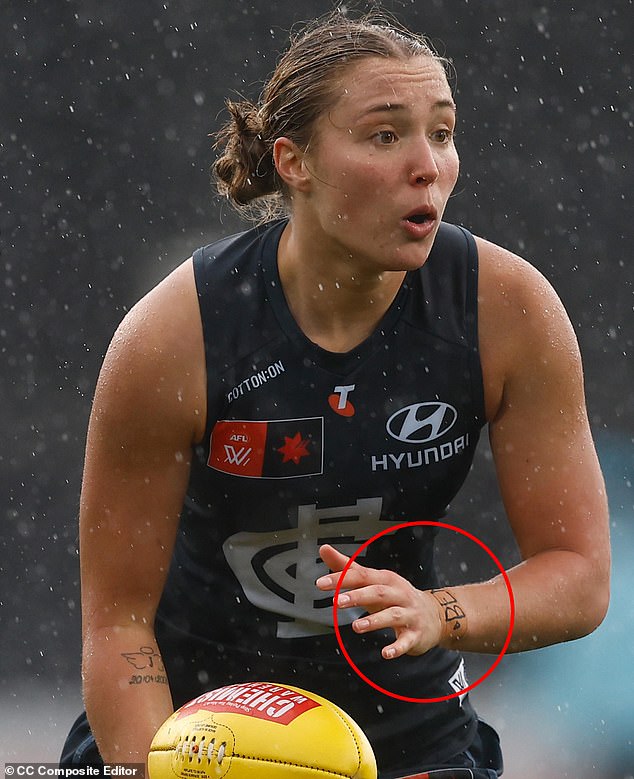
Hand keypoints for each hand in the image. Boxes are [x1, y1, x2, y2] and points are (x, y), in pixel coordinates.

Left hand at [316, 544, 444, 659]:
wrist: (434, 615)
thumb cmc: (395, 596)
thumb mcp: (373, 580)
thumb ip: (347, 568)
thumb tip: (324, 549)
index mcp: (385, 579)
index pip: (362, 575)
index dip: (341, 579)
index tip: (321, 584)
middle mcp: (398, 593)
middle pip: (378, 592)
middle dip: (357, 596)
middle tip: (336, 602)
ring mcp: (409, 614)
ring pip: (392, 615)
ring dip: (374, 621)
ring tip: (356, 627)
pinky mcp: (415, 634)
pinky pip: (406, 641)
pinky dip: (397, 647)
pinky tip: (385, 653)